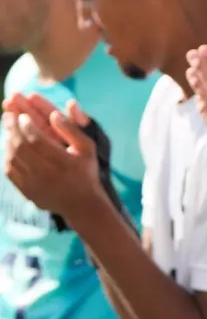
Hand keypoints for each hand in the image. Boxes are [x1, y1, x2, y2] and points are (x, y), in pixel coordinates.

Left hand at [2, 94, 103, 222]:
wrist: (80, 203)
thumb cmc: (85, 171)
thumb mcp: (87, 148)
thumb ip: (72, 130)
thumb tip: (54, 114)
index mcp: (65, 163)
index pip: (38, 141)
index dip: (27, 126)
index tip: (23, 115)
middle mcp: (48, 175)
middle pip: (22, 148)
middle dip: (13, 129)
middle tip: (8, 116)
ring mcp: (35, 185)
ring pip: (13, 159)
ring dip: (8, 141)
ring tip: (8, 129)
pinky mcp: (26, 191)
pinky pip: (10, 171)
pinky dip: (7, 156)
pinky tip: (9, 146)